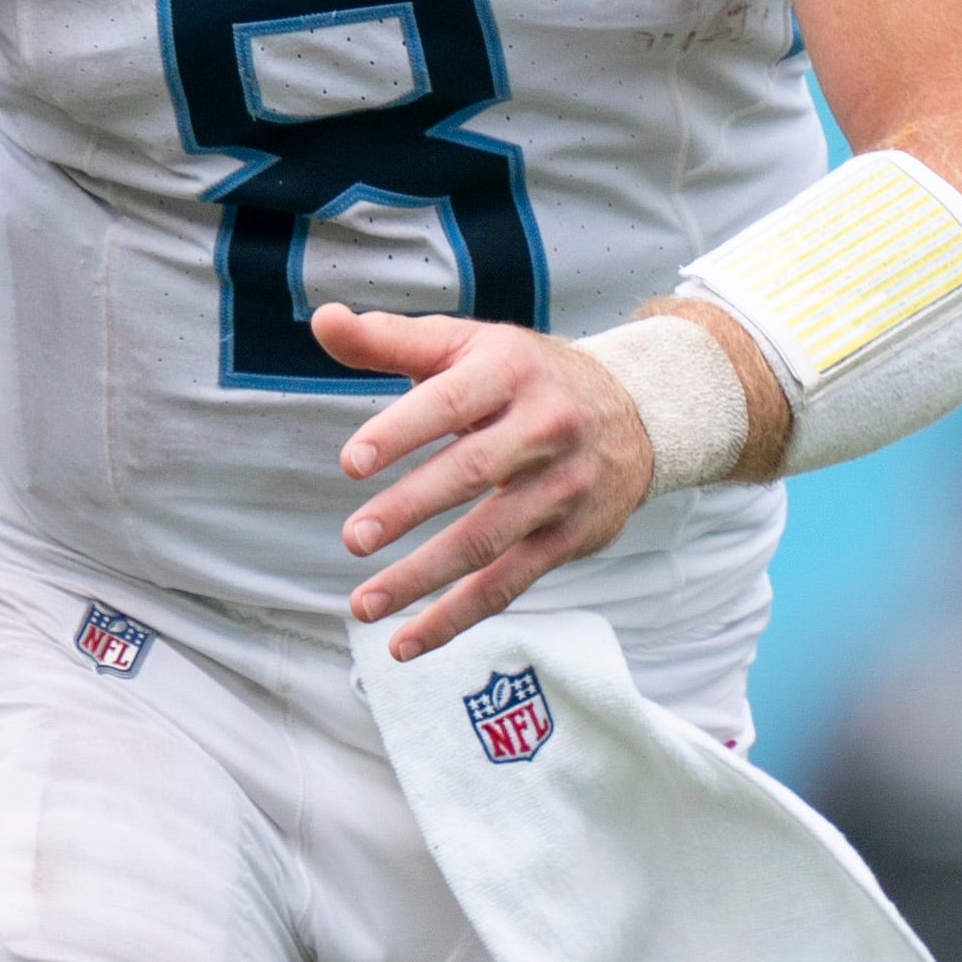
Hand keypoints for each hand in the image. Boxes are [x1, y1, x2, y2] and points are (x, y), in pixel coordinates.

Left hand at [324, 305, 656, 659]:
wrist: (636, 410)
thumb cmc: (524, 376)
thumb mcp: (468, 345)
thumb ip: (390, 340)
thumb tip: (324, 321)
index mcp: (511, 371)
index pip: (453, 401)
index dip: (402, 431)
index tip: (351, 463)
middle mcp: (544, 427)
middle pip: (473, 472)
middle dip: (410, 508)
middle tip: (353, 538)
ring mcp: (561, 487)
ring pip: (489, 539)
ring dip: (424, 576)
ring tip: (363, 603)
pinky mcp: (570, 536)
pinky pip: (509, 583)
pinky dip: (457, 617)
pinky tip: (406, 640)